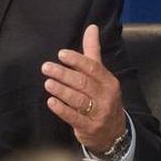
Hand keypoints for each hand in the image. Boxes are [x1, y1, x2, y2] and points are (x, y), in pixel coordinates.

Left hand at [42, 24, 126, 151]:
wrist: (113, 133)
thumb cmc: (103, 99)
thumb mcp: (102, 77)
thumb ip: (93, 53)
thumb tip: (91, 27)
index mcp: (109, 82)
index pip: (93, 68)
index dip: (77, 60)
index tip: (61, 54)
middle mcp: (106, 97)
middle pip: (83, 83)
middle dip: (64, 74)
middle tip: (46, 67)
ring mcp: (98, 114)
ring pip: (78, 100)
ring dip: (62, 90)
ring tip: (48, 83)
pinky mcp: (89, 128)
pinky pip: (74, 117)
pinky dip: (62, 109)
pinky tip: (51, 102)